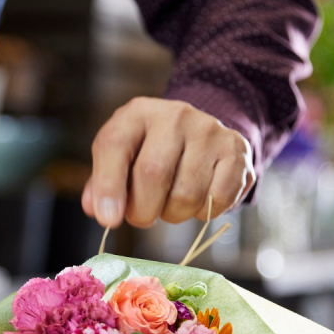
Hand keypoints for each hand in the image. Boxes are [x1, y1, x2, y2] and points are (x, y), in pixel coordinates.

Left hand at [82, 97, 254, 227]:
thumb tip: (97, 209)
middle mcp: (174, 115)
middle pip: (153, 173)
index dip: (108, 186)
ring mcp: (209, 130)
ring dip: (173, 215)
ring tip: (170, 205)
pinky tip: (197, 200)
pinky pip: (217, 200)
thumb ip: (103, 183)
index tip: (109, 219)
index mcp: (137, 113)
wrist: (199, 132)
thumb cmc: (151, 151)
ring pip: (186, 194)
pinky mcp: (236, 150)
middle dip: (142, 210)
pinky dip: (202, 213)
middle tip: (141, 218)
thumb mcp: (121, 158)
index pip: (114, 145)